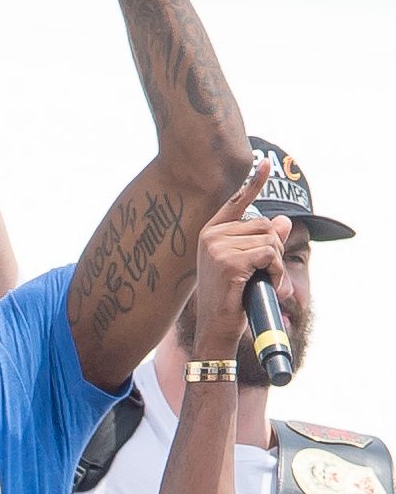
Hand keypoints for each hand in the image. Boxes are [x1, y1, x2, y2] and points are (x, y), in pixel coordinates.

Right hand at [192, 159, 292, 356]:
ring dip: (276, 264)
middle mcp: (211, 235)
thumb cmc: (231, 299)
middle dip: (274, 249)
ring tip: (264, 283)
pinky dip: (275, 272)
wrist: (216, 329)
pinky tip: (264, 285)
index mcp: (212, 233)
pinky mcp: (228, 261)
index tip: (265, 164)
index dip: (254, 183)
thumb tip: (283, 220)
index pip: (237, 201)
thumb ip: (262, 242)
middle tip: (266, 275)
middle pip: (263, 225)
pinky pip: (269, 254)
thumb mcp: (249, 266)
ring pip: (269, 239)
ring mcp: (217, 246)